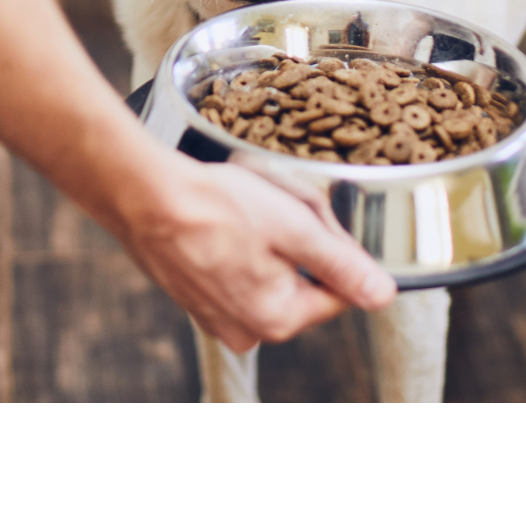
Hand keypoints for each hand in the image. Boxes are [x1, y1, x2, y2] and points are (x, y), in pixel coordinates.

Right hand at [119, 154, 397, 351]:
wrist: (143, 195)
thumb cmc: (216, 206)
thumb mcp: (295, 227)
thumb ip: (343, 265)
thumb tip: (383, 296)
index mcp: (278, 319)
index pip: (338, 292)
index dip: (334, 249)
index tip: (311, 219)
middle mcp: (246, 330)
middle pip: (303, 283)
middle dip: (298, 244)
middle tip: (275, 207)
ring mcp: (215, 317)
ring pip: (269, 276)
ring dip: (268, 243)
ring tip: (244, 211)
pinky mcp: (194, 298)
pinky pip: (235, 273)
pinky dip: (236, 247)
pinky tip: (223, 220)